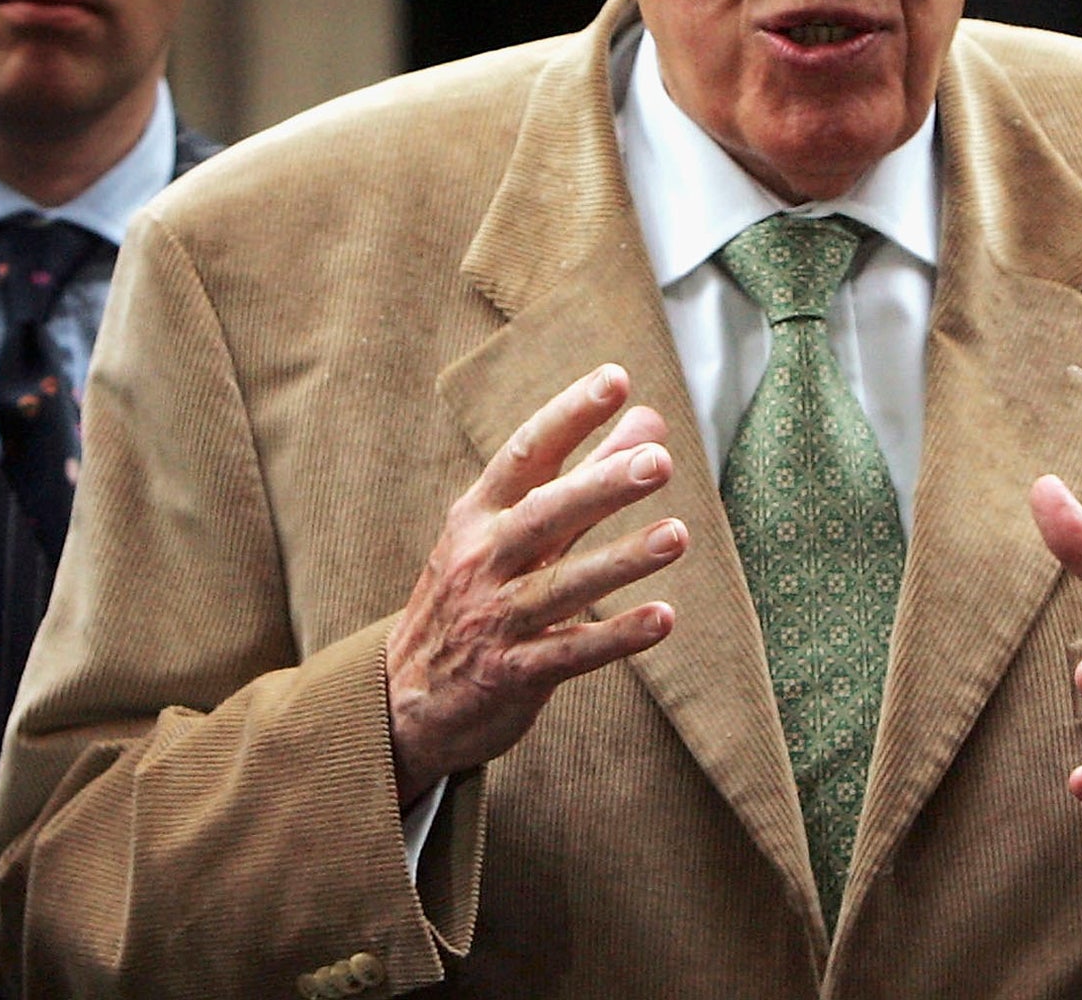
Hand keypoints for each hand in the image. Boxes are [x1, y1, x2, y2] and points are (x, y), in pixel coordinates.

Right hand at [385, 364, 686, 806]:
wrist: (404, 701)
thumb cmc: (473, 594)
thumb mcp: (512, 529)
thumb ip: (586, 475)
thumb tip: (650, 419)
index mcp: (480, 514)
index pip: (525, 453)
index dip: (569, 416)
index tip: (615, 380)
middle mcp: (483, 559)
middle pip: (544, 514)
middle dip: (601, 485)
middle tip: (660, 462)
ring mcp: (493, 618)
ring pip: (562, 585)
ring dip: (621, 560)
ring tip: (677, 535)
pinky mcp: (511, 674)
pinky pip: (569, 652)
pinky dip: (616, 636)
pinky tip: (663, 618)